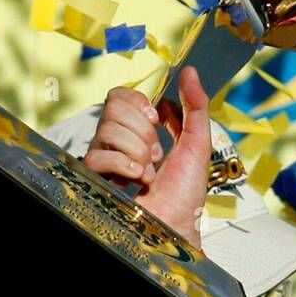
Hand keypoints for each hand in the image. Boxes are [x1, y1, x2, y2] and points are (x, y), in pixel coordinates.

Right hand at [83, 67, 211, 249]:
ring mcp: (106, 159)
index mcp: (139, 129)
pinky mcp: (96, 178)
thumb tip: (190, 72)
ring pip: (106, 130)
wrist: (176, 223)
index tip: (157, 119)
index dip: (137, 101)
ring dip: (137, 151)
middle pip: (112, 107)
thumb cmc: (187, 193)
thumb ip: (196, 106)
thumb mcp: (199, 143)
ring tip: (149, 172)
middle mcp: (118, 141)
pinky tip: (136, 180)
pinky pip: (96, 156)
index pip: (120, 95)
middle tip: (157, 153)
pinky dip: (122, 166)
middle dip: (142, 130)